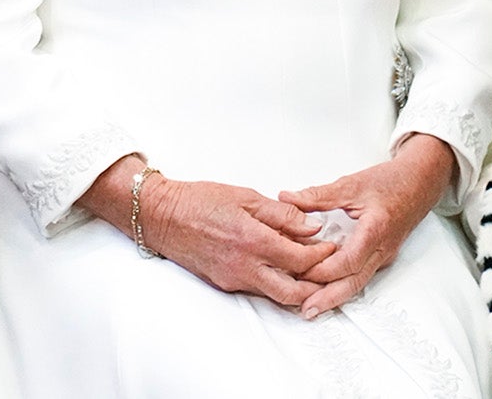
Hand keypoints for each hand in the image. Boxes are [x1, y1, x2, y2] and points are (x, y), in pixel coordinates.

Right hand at [78, 156, 336, 310]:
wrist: (161, 216)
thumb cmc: (198, 200)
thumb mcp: (244, 196)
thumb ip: (281, 214)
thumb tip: (311, 226)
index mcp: (253, 240)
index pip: (302, 259)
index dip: (322, 255)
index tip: (330, 246)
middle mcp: (246, 266)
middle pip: (295, 292)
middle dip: (317, 286)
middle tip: (328, 272)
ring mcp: (234, 279)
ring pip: (277, 295)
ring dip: (296, 287)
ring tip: (307, 271)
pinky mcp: (224, 283)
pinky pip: (257, 288)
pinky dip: (273, 282)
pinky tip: (276, 267)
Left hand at [279, 135, 455, 317]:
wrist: (420, 183)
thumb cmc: (390, 182)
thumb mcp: (351, 184)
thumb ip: (318, 195)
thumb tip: (285, 197)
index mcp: (375, 232)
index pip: (347, 261)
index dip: (322, 269)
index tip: (297, 272)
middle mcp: (381, 250)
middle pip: (354, 282)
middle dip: (329, 298)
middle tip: (305, 310)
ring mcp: (382, 256)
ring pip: (357, 283)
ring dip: (334, 296)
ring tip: (311, 307)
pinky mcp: (380, 256)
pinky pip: (360, 275)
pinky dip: (342, 284)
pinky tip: (325, 288)